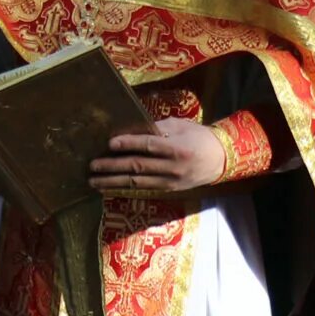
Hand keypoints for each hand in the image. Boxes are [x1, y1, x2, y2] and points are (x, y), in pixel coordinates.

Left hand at [89, 118, 225, 195]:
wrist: (222, 159)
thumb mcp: (181, 126)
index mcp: (177, 148)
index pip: (148, 145)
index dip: (129, 144)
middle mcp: (172, 167)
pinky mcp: (169, 189)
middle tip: (92, 166)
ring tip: (94, 180)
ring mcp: (170, 181)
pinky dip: (126, 188)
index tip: (110, 143)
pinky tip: (111, 187)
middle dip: (113, 166)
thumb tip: (133, 129)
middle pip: (138, 166)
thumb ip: (158, 128)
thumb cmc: (199, 137)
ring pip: (137, 182)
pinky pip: (144, 188)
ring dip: (113, 181)